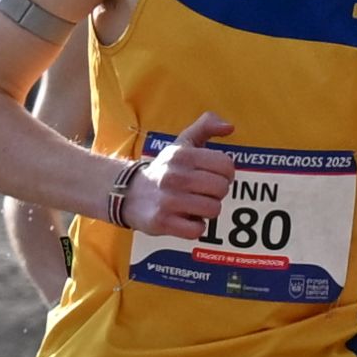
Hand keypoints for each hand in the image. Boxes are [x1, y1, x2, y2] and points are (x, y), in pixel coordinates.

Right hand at [125, 115, 240, 239]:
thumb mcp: (182, 143)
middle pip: (221, 188)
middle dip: (216, 193)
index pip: (226, 165)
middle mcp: (175, 176)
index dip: (226, 174)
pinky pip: (197, 229)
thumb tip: (230, 127)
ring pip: (213, 209)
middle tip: (202, 192)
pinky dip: (195, 227)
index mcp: (183, 155)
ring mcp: (168, 200)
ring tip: (193, 205)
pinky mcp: (162, 221)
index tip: (214, 176)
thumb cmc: (165, 169)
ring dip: (207, 210)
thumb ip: (205, 127)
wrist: (127, 194)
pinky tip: (184, 219)